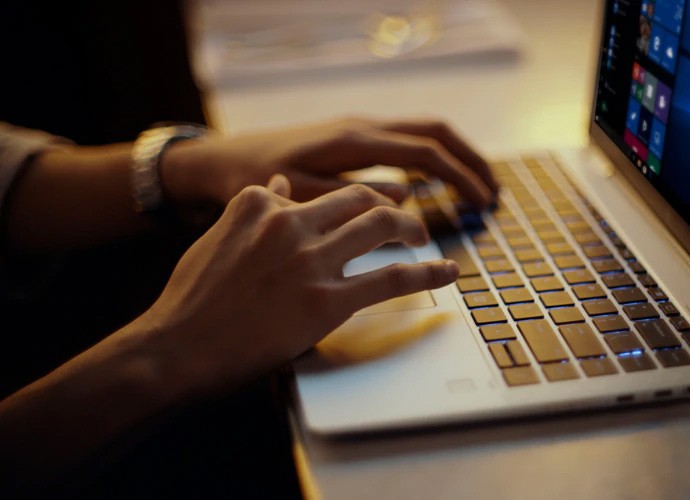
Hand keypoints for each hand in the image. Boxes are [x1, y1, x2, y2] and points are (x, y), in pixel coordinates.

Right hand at [136, 176, 458, 393]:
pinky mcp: (327, 301)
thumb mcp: (218, 237)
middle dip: (391, 205)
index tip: (368, 207)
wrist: (178, 346)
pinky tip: (447, 271)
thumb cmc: (193, 298)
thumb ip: (251, 208)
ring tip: (425, 236)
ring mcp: (311, 261)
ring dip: (412, 229)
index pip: (321, 190)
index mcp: (261, 203)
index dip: (353, 199)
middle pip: (360, 198)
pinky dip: (426, 272)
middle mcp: (291, 223)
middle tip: (405, 219)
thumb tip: (277, 185)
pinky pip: (391, 278)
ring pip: (381, 227)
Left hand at [160, 117, 497, 209]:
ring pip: (421, 134)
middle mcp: (360, 127)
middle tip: (494, 194)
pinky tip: (435, 184)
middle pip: (434, 132)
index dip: (459, 178)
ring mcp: (357, 130)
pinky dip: (431, 159)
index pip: (424, 153)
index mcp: (352, 141)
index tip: (483, 205)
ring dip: (454, 158)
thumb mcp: (297, 195)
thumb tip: (405, 200)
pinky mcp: (350, 141)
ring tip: (476, 189)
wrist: (220, 158)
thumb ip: (349, 200)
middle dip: (470, 160)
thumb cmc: (253, 177)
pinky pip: (402, 143)